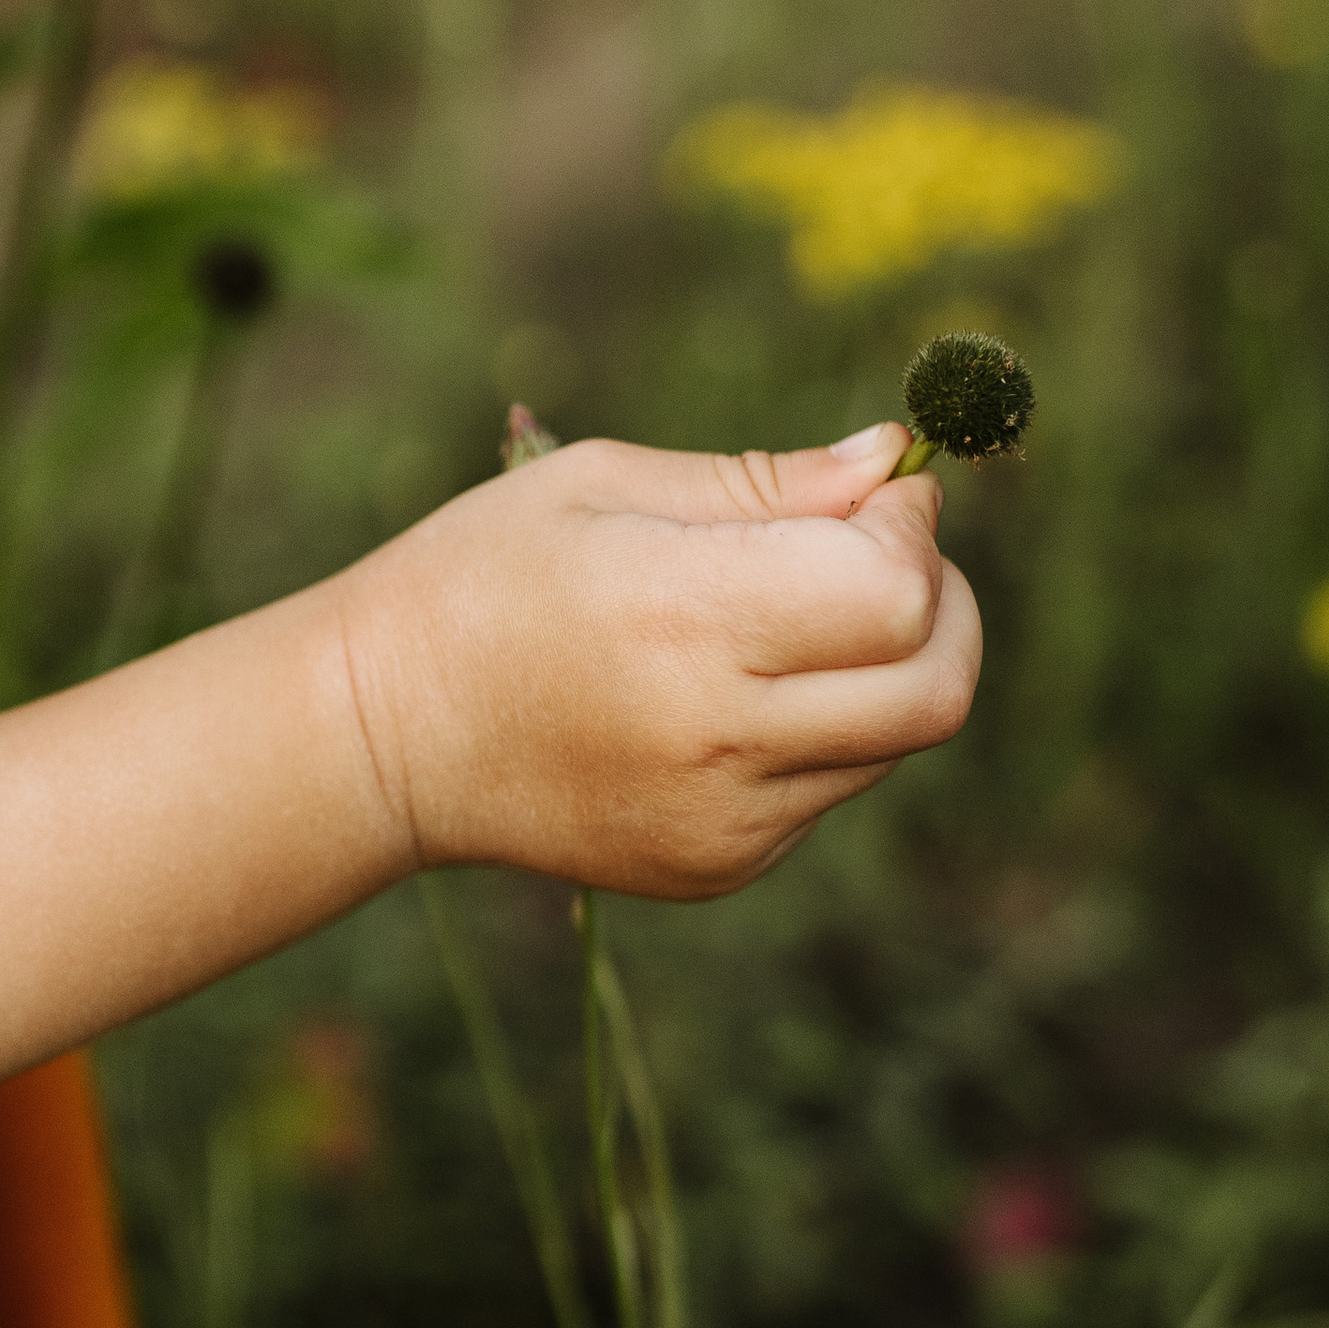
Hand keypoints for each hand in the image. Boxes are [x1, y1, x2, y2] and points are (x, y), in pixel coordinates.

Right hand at [340, 426, 980, 900]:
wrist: (384, 735)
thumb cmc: (485, 576)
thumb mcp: (606, 486)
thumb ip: (766, 483)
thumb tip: (893, 461)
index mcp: (686, 620)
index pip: (896, 590)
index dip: (910, 529)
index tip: (869, 496)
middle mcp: (717, 736)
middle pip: (937, 688)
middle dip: (944, 607)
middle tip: (883, 559)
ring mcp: (723, 820)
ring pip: (896, 743)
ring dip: (884, 670)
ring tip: (786, 623)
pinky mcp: (718, 867)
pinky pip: (830, 791)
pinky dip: (824, 732)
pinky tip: (731, 697)